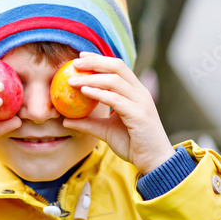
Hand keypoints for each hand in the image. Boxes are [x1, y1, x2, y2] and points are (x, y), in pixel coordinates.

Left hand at [63, 52, 174, 173]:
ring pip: (115, 81)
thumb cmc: (133, 145)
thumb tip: (66, 120)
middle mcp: (140, 93)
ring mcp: (141, 102)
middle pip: (117, 67)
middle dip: (95, 62)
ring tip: (73, 80)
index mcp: (134, 92)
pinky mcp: (139, 115)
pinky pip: (116, 99)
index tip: (80, 57)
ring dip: (92, 78)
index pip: (117, 67)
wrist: (154, 162)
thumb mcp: (106, 131)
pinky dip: (99, 93)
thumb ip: (88, 123)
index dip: (99, 59)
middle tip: (75, 63)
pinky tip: (84, 92)